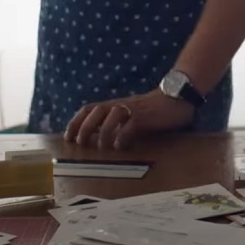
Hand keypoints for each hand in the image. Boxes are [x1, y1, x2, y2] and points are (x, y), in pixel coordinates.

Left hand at [64, 90, 195, 149]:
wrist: (176, 98)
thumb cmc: (151, 110)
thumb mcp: (129, 115)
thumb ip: (115, 124)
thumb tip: (98, 140)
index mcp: (113, 104)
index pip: (88, 109)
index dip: (75, 122)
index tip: (68, 137)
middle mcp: (120, 105)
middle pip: (95, 111)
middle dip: (84, 127)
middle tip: (80, 143)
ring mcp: (132, 110)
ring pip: (110, 117)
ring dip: (103, 132)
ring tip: (102, 147)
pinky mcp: (145, 117)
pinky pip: (130, 125)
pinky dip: (123, 136)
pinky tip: (120, 146)